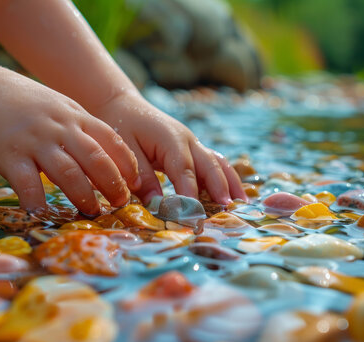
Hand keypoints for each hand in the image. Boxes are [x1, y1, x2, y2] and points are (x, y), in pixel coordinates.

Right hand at [0, 68, 139, 213]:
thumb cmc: (23, 103)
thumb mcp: (60, 107)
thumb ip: (81, 128)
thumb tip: (107, 158)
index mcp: (75, 116)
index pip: (111, 140)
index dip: (127, 163)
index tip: (136, 183)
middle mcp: (59, 128)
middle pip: (95, 159)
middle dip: (112, 185)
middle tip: (120, 204)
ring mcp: (35, 141)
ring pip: (68, 173)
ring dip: (84, 197)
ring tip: (92, 212)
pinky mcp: (9, 154)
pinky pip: (27, 184)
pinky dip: (38, 202)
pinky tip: (45, 215)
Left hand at [92, 91, 246, 204]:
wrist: (125, 107)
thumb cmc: (122, 127)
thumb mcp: (125, 149)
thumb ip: (141, 176)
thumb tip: (156, 204)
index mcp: (170, 138)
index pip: (183, 169)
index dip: (190, 192)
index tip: (194, 213)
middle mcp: (188, 140)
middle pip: (210, 164)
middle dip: (220, 188)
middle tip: (228, 210)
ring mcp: (194, 144)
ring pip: (219, 163)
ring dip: (230, 184)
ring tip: (241, 205)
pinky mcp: (194, 150)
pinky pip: (214, 165)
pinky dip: (225, 180)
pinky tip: (232, 197)